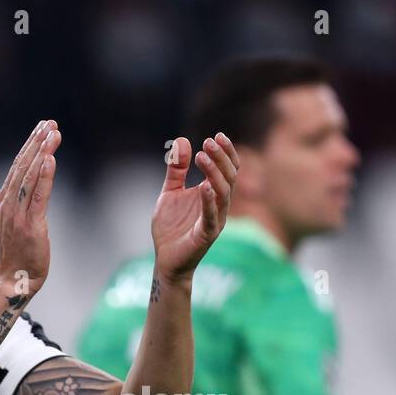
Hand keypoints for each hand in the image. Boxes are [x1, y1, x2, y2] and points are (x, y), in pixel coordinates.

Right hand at [0, 119, 60, 295]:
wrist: (13, 280)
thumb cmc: (19, 254)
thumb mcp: (17, 222)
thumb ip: (22, 202)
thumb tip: (35, 185)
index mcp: (4, 200)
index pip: (18, 166)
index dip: (30, 145)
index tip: (42, 127)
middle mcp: (8, 203)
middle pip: (23, 165)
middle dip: (37, 142)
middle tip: (50, 123)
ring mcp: (17, 214)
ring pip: (30, 176)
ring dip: (42, 152)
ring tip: (53, 133)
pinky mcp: (30, 225)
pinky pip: (37, 196)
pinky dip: (44, 176)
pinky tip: (50, 159)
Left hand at [151, 132, 238, 282]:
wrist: (165, 259)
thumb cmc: (171, 228)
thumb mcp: (170, 192)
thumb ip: (176, 170)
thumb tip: (183, 141)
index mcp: (213, 194)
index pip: (228, 169)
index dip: (226, 152)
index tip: (216, 135)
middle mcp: (219, 206)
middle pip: (229, 177)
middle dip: (221, 158)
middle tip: (208, 142)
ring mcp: (215, 221)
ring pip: (224, 193)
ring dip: (215, 173)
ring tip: (202, 156)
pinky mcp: (206, 235)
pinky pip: (211, 216)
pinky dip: (209, 201)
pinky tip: (203, 186)